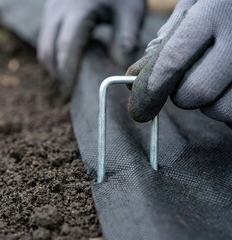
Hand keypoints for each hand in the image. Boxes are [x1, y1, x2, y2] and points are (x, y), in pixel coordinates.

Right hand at [38, 0, 145, 97]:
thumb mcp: (131, 10)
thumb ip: (126, 39)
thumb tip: (118, 71)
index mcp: (78, 11)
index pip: (66, 48)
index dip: (66, 74)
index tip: (69, 94)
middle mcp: (58, 10)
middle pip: (48, 50)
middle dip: (56, 74)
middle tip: (67, 93)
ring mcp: (51, 9)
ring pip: (43, 45)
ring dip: (53, 65)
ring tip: (68, 81)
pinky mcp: (51, 10)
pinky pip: (46, 38)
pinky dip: (53, 54)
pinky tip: (68, 63)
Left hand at [127, 0, 231, 126]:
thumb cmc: (227, 1)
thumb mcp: (200, 0)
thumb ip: (172, 34)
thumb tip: (139, 71)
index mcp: (216, 11)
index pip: (172, 60)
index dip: (150, 89)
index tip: (139, 109)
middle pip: (195, 92)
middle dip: (181, 96)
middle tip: (186, 83)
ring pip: (221, 109)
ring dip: (209, 104)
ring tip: (215, 82)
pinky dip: (228, 110)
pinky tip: (229, 89)